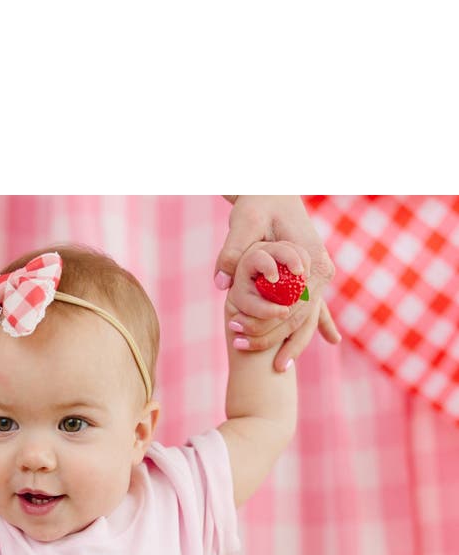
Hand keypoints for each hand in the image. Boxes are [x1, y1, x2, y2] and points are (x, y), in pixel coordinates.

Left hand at [214, 195, 340, 370]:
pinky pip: (318, 305)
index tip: (239, 337)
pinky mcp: (314, 274)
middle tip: (242, 351)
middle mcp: (322, 270)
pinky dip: (321, 323)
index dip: (264, 327)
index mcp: (310, 261)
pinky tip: (333, 342)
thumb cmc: (259, 203)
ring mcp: (321, 273)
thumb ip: (232, 252)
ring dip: (293, 342)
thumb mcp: (244, 223)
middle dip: (274, 340)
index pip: (289, 308)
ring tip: (277, 367)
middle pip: (300, 318)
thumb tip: (222, 283)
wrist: (276, 187)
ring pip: (308, 317)